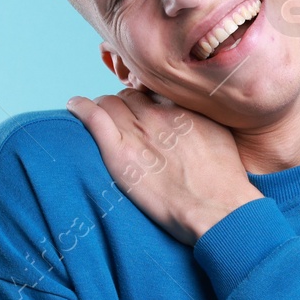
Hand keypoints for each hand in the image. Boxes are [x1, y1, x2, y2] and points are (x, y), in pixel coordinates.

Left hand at [66, 89, 262, 243]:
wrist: (218, 208)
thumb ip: (204, 120)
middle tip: (123, 122)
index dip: (147, 101)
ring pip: (110, 103)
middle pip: (130, 96)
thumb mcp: (222, 137)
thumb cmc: (225, 182)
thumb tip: (194, 116)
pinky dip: (80, 108)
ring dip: (104, 108)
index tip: (146, 110)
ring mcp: (138, 133)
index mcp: (185, 109)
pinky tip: (74, 106)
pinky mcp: (120, 154)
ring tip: (100, 119)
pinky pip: (93, 117)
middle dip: (125, 105)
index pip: (154, 91)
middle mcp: (160, 115)